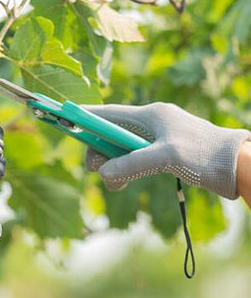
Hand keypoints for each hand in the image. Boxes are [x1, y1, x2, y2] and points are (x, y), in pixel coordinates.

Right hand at [84, 102, 250, 198]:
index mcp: (149, 115)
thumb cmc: (204, 155)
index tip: (64, 121)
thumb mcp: (164, 158)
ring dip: (112, 167)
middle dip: (100, 153)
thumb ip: (130, 164)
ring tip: (117, 184)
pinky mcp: (162, 153)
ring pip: (119, 151)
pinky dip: (124, 171)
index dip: (84, 118)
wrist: (236, 165)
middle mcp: (150, 124)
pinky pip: (132, 160)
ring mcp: (155, 139)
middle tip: (99, 171)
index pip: (107, 113)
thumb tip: (101, 173)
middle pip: (109, 135)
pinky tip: (124, 183)